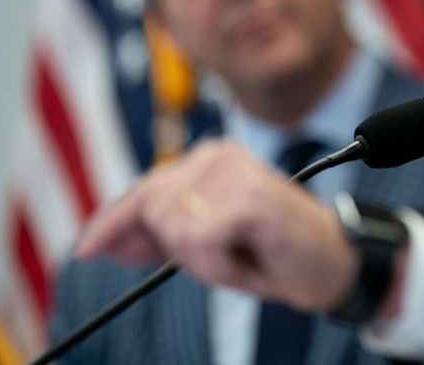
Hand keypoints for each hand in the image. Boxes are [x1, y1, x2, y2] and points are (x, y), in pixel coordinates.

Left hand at [75, 140, 357, 310]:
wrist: (336, 264)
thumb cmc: (276, 251)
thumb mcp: (210, 242)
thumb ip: (161, 232)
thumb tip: (103, 240)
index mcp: (210, 158)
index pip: (144, 188)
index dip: (112, 222)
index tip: (87, 247)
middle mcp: (218, 156)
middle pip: (150, 209)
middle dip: (176, 249)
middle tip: (227, 258)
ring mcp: (232, 174)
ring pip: (172, 230)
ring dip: (203, 261)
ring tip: (243, 257)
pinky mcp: (246, 198)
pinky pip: (199, 245)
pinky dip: (220, 267)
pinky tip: (251, 261)